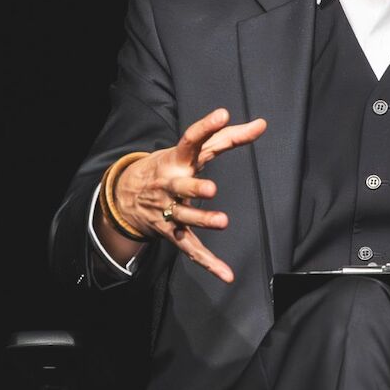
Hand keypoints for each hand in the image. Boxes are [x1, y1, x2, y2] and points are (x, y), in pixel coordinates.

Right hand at [113, 108, 266, 281]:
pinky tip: (227, 274)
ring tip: (222, 221)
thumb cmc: (172, 166)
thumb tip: (263, 124)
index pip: (191, 140)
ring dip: (202, 221)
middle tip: (210, 189)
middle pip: (180, 187)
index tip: (222, 114)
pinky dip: (209, 263)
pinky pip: (190, 249)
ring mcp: (168, 210)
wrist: (126, 195)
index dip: (205, 126)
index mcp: (177, 160)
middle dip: (193, 188)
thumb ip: (229, 137)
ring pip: (184, 218)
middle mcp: (170, 184)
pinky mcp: (172, 232)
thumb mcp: (193, 150)